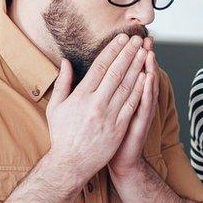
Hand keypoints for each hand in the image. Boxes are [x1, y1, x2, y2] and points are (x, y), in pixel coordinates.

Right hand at [45, 34, 147, 182]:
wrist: (71, 163)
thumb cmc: (62, 135)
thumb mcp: (56, 107)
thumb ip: (63, 83)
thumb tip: (66, 61)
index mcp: (80, 96)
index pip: (99, 67)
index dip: (113, 50)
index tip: (122, 39)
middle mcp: (95, 104)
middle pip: (116, 73)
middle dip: (128, 54)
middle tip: (138, 39)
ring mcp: (109, 116)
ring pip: (127, 86)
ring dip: (137, 67)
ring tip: (145, 52)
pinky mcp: (119, 127)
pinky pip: (132, 105)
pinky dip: (140, 90)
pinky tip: (147, 77)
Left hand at [109, 37, 158, 177]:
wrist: (119, 161)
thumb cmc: (109, 137)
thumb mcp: (107, 111)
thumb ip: (103, 92)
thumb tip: (96, 74)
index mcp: (125, 97)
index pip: (129, 71)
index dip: (130, 55)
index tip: (130, 38)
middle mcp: (136, 102)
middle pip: (141, 75)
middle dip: (142, 57)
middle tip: (145, 39)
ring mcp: (139, 112)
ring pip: (146, 87)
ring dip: (149, 70)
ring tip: (149, 53)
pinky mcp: (140, 124)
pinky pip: (144, 105)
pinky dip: (147, 92)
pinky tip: (148, 79)